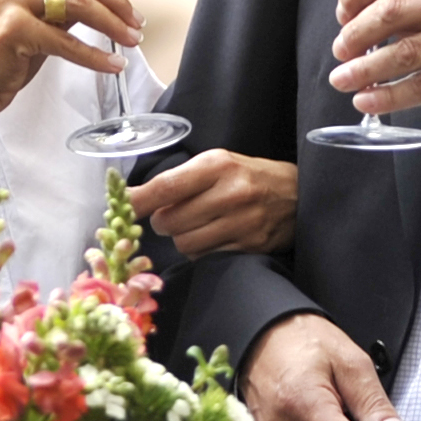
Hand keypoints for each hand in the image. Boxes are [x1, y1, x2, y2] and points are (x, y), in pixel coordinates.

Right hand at [0, 0, 138, 128]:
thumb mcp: (34, 17)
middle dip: (118, 0)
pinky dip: (94, 55)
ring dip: (112, 24)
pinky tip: (112, 64)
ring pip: (79, 2)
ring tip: (131, 40)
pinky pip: (66, 40)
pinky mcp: (11, 28)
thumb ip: (63, 0)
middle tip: (138, 20)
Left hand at [128, 151, 295, 260]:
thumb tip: (133, 198)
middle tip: (173, 215)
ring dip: (181, 238)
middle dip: (163, 221)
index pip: (165, 187)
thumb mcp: (218, 163)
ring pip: (185, 244)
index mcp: (218, 166)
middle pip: (170, 221)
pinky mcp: (249, 246)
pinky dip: (201, 250)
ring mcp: (242, 223)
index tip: (121, 207)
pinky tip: (212, 237)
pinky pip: (205, 257)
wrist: (298, 195)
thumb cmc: (250, 176)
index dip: (137, 201)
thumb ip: (180, 180)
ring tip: (195, 225)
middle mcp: (230, 193)